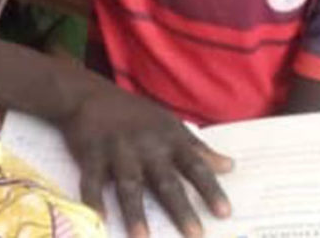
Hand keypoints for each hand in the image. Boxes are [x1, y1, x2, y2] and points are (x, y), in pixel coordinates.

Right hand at [62, 83, 232, 237]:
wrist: (89, 95)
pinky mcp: (91, 154)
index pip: (195, 166)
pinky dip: (94, 201)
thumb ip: (198, 149)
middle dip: (181, 209)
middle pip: (166, 181)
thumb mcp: (170, 125)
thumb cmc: (136, 115)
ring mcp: (118, 150)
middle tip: (196, 234)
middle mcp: (146, 146)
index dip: (210, 189)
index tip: (224, 213)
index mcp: (169, 139)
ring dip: (136, 213)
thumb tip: (229, 166)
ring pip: (130, 185)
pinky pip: (92, 182)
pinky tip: (99, 220)